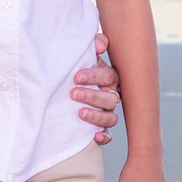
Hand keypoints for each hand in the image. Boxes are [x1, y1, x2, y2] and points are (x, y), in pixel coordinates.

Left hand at [74, 31, 119, 145]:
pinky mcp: (102, 128)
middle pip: (110, 99)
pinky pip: (108, 135)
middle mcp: (111, 95)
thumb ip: (95, 45)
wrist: (70, 84)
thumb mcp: (85, 54)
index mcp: (109, 77)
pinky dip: (104, 137)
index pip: (108, 76)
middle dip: (92, 96)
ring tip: (80, 113)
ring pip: (111, 118)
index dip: (94, 76)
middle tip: (73, 94)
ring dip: (97, 116)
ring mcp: (108, 112)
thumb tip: (100, 45)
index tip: (76, 77)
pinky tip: (94, 136)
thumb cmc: (79, 67)